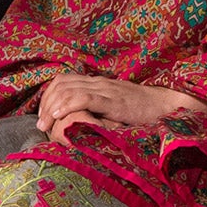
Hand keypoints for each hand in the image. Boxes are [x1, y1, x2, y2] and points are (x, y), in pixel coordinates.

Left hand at [36, 73, 204, 147]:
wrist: (166, 105)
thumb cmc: (142, 110)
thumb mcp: (115, 106)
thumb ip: (98, 108)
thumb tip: (78, 123)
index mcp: (98, 83)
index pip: (63, 80)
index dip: (48, 96)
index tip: (44, 117)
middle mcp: (98, 82)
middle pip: (61, 84)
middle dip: (45, 104)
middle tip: (40, 125)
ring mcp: (106, 90)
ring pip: (68, 90)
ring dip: (52, 107)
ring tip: (45, 125)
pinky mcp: (113, 101)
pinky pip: (85, 98)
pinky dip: (68, 105)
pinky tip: (60, 117)